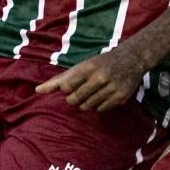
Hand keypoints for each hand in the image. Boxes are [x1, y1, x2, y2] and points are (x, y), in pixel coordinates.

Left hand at [34, 45, 148, 111]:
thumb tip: (37, 90)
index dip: (65, 90)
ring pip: (87, 107)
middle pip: (74, 99)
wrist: (131, 59)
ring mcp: (111, 88)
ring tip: (92, 93)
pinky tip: (102, 95)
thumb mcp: (81, 66)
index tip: (70, 86)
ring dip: (85, 103)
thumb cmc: (100, 63)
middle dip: (73, 99)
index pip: (65, 87)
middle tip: (79, 93)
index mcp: (88, 67)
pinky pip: (101, 109)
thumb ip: (59, 79)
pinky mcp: (120, 98)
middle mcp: (100, 78)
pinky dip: (98, 105)